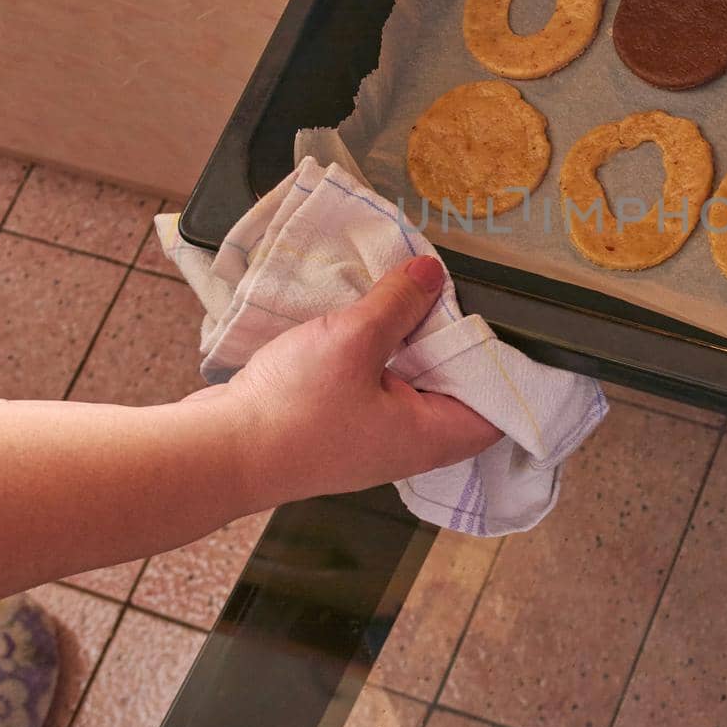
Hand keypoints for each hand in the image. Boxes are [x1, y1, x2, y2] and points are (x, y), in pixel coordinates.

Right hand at [212, 256, 501, 505]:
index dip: (507, 370)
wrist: (219, 452)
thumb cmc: (292, 412)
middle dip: (455, 345)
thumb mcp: (355, 340)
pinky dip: (378, 355)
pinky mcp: (339, 426)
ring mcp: (373, 438)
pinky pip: (375, 384)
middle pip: (455, 390)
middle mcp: (409, 444)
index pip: (498, 411)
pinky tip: (365, 321)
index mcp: (431, 436)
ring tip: (409, 299)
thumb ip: (399, 303)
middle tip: (450, 298)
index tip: (501, 324)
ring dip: (411, 345)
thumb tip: (431, 274)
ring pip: (412, 383)